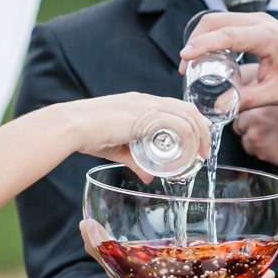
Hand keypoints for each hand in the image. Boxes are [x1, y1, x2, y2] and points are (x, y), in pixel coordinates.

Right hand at [63, 93, 210, 180]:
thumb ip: (135, 161)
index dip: (190, 122)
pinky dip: (189, 137)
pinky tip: (191, 150)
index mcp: (140, 103)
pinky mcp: (147, 115)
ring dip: (199, 134)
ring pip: (186, 114)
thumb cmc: (89, 135)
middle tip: (204, 150)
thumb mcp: (118, 149)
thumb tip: (149, 176)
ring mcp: (147, 105)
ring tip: (201, 154)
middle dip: (201, 129)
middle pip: (186, 108)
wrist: (73, 126)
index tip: (198, 139)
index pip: (174, 107)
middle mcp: (147, 100)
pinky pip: (177, 124)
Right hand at [179, 12, 277, 110]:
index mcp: (267, 37)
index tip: (185, 56)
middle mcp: (261, 22)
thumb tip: (218, 109)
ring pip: (220, 20)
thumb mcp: (277, 94)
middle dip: (196, 40)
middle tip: (185, 66)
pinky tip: (208, 54)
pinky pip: (228, 23)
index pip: (227, 35)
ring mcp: (259, 19)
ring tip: (193, 62)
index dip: (203, 45)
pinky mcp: (257, 23)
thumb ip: (247, 100)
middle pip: (216, 21)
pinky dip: (213, 35)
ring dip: (202, 37)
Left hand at [234, 102, 277, 171]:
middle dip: (247, 129)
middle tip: (265, 132)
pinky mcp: (259, 151)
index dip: (247, 116)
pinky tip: (273, 148)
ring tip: (272, 140)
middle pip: (238, 125)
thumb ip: (263, 108)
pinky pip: (251, 151)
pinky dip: (259, 151)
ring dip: (254, 142)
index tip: (253, 121)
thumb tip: (248, 109)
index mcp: (262, 105)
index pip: (240, 110)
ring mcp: (256, 135)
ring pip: (244, 139)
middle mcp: (256, 118)